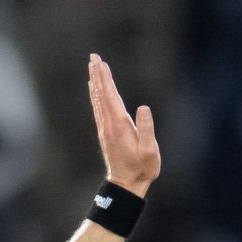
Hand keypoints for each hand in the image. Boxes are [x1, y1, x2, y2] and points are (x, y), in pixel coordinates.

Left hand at [88, 53, 158, 193]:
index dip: (106, 78)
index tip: (100, 62)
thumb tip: (143, 108)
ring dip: (96, 82)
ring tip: (92, 67)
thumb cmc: (142, 168)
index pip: (110, 96)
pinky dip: (96, 96)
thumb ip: (146, 129)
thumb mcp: (149, 151)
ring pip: (98, 100)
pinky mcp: (106, 133)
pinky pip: (98, 109)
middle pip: (102, 94)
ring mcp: (105, 129)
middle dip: (98, 74)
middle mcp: (109, 125)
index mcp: (119, 125)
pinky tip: (95, 89)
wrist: (127, 184)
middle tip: (93, 56)